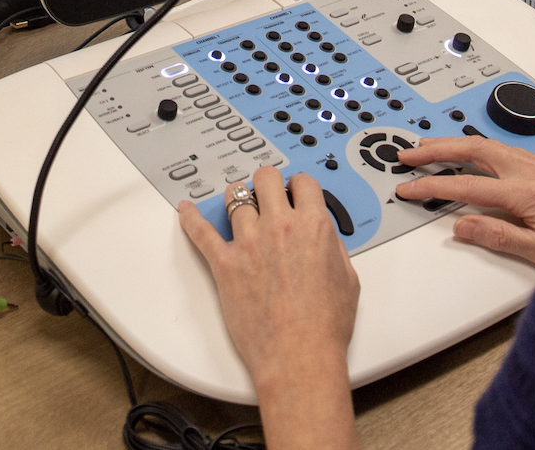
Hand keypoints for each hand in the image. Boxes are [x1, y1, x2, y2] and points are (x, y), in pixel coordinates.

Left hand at [179, 168, 359, 386]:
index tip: (295, 190)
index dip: (299, 185)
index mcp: (313, 226)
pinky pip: (200, 232)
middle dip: (267, 182)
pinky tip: (186, 211)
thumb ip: (333, 248)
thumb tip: (325, 239)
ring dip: (237, 198)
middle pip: (265, 179)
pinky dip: (190, 219)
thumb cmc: (324, 326)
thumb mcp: (347, 278)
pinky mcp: (225, 264)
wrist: (299, 356)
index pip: (303, 182)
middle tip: (266, 190)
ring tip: (236, 202)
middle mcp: (280, 227)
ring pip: (234, 198)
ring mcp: (249, 243)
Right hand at [395, 137, 534, 266]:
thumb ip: (500, 237)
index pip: (467, 185)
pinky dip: (487, 148)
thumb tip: (462, 226)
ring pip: (495, 145)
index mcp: (529, 193)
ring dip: (462, 144)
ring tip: (437, 147)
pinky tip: (482, 155)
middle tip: (411, 152)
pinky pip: (513, 150)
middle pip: (476, 148)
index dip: (432, 184)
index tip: (409, 185)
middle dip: (439, 147)